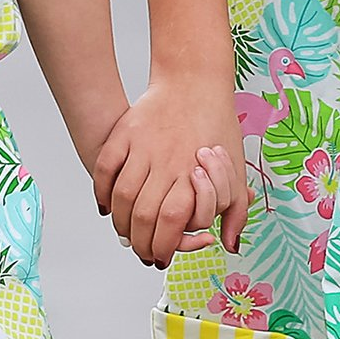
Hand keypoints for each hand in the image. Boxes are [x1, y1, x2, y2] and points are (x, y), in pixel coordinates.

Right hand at [94, 80, 246, 265]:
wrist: (195, 82)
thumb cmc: (217, 127)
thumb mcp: (237, 170)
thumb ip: (235, 210)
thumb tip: (228, 244)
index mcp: (196, 172)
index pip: (174, 221)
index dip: (166, 245)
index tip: (163, 256)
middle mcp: (168, 162)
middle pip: (145, 215)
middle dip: (142, 242)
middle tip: (143, 253)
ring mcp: (143, 147)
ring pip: (122, 196)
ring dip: (122, 223)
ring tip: (126, 234)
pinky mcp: (125, 133)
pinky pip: (105, 167)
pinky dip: (102, 191)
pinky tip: (107, 207)